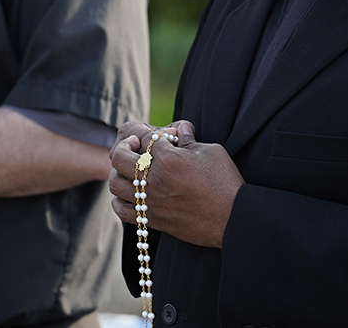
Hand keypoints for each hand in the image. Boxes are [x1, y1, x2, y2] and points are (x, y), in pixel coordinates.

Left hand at [109, 120, 243, 248]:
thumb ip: (190, 139)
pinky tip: (130, 194)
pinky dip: (120, 200)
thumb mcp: (211, 151)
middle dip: (126, 145)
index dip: (153, 134)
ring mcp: (151, 201)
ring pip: (115, 183)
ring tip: (131, 169)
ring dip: (119, 172)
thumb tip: (180, 128)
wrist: (233, 219)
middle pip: (120, 157)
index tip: (162, 138)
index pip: (147, 138)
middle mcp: (154, 179)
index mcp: (169, 158)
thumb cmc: (225, 182)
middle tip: (135, 144)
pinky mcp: (152, 219)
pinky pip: (121, 210)